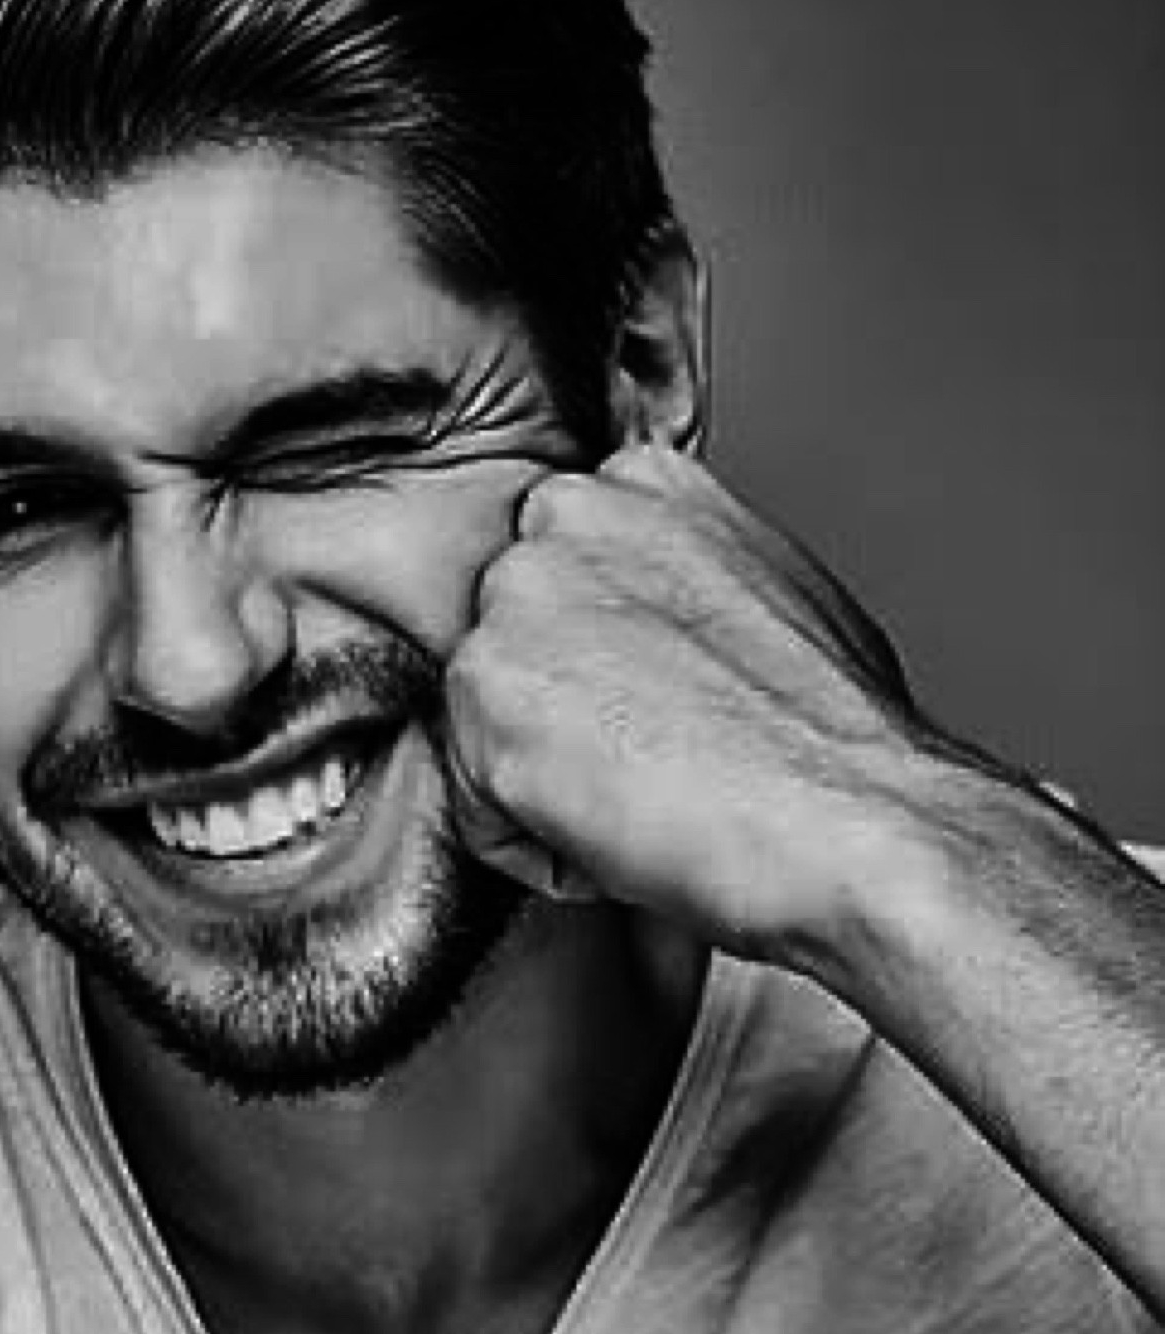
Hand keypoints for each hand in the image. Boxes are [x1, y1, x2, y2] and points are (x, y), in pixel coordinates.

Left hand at [441, 442, 929, 963]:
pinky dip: (539, 848)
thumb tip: (643, 616)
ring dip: (550, 788)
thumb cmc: (832, 741)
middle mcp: (557, 521)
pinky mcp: (482, 696)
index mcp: (634, 484)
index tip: (664, 703)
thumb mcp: (764, 592)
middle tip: (659, 757)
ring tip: (652, 793)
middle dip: (561, 721)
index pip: (553, 589)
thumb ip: (675, 575)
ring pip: (482, 735)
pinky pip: (477, 811)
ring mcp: (511, 605)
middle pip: (504, 656)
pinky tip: (625, 830)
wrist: (855, 824)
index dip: (604, 669)